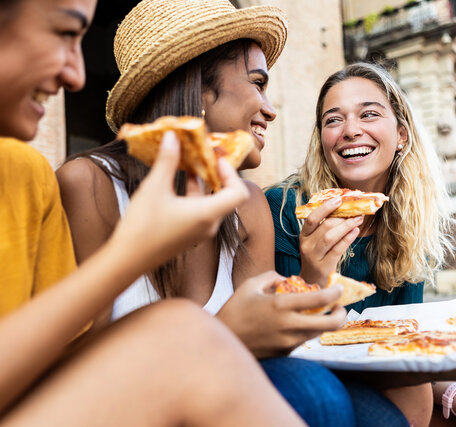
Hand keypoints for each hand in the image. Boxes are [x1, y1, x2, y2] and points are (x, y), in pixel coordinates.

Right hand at [110, 131, 248, 274]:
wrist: (128, 260)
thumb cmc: (142, 226)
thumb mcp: (154, 188)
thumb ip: (167, 160)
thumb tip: (173, 137)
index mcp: (208, 214)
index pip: (238, 193)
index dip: (231, 173)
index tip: (216, 159)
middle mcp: (209, 225)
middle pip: (226, 196)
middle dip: (216, 174)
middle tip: (205, 157)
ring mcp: (200, 232)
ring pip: (211, 203)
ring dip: (203, 184)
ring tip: (190, 164)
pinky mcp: (189, 235)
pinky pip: (200, 211)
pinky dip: (194, 196)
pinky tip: (178, 182)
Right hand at [217, 271, 346, 358]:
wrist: (224, 340)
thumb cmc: (235, 309)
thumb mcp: (250, 285)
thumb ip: (271, 277)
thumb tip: (286, 279)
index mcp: (281, 305)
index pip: (320, 299)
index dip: (335, 293)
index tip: (340, 288)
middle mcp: (289, 325)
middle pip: (329, 324)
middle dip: (341, 314)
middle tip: (340, 307)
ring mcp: (288, 342)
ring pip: (318, 333)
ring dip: (325, 323)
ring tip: (323, 313)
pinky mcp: (285, 352)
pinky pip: (304, 339)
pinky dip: (308, 330)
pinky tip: (300, 323)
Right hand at [299, 197, 361, 285]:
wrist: (311, 283)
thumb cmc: (317, 259)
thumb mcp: (314, 243)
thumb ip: (323, 229)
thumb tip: (343, 211)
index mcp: (303, 236)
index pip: (311, 218)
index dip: (325, 208)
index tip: (338, 199)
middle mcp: (306, 246)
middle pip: (324, 226)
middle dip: (342, 217)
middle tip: (356, 211)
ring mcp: (313, 257)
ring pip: (330, 237)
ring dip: (346, 226)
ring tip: (358, 219)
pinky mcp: (323, 267)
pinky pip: (337, 250)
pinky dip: (347, 239)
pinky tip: (355, 232)